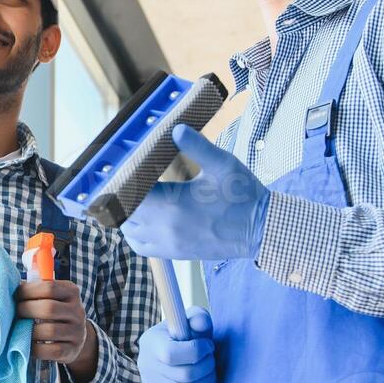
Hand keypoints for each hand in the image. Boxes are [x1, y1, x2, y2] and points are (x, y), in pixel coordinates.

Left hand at [14, 279, 94, 372]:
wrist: (75, 338)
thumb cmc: (55, 313)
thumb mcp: (51, 297)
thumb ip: (35, 291)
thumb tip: (9, 286)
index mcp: (71, 292)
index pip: (49, 288)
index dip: (28, 291)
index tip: (16, 296)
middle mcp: (78, 311)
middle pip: (49, 308)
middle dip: (26, 310)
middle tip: (15, 313)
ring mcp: (77, 332)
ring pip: (49, 331)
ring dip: (28, 331)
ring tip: (18, 329)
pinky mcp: (72, 350)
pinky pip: (51, 350)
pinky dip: (35, 348)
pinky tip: (26, 344)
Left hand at [121, 124, 269, 260]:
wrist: (261, 230)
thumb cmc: (243, 196)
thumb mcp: (223, 164)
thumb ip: (198, 146)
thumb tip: (177, 128)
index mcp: (174, 204)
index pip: (130, 194)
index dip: (121, 181)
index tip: (122, 168)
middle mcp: (166, 228)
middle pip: (124, 213)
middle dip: (121, 196)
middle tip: (126, 179)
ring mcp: (169, 244)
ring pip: (129, 231)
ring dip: (125, 214)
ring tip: (132, 197)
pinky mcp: (175, 254)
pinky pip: (141, 247)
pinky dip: (134, 234)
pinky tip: (140, 220)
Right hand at [137, 307, 215, 382]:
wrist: (167, 351)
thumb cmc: (182, 333)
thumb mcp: (189, 319)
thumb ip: (198, 318)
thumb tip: (201, 324)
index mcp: (150, 343)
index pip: (171, 354)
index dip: (197, 351)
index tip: (208, 345)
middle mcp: (146, 366)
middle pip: (185, 375)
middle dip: (207, 366)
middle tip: (211, 358)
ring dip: (208, 380)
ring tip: (211, 370)